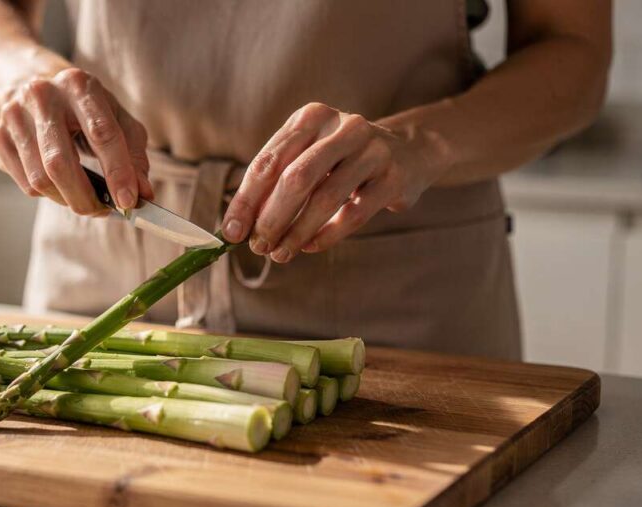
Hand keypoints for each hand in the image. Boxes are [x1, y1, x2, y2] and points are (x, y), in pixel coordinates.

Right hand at [0, 67, 152, 214]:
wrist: (36, 84)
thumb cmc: (85, 108)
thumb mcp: (117, 119)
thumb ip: (134, 155)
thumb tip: (142, 195)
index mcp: (78, 85)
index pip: (101, 133)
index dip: (117, 172)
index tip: (129, 202)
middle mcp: (41, 95)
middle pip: (60, 163)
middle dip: (85, 198)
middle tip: (103, 211)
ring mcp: (14, 116)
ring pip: (40, 179)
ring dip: (67, 199)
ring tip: (83, 197)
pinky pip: (25, 184)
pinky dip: (47, 194)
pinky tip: (59, 183)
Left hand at [221, 103, 447, 261]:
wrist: (410, 152)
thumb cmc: (343, 160)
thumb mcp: (309, 157)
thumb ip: (276, 184)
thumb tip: (239, 225)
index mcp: (311, 117)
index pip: (269, 162)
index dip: (246, 200)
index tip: (231, 232)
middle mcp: (342, 126)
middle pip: (295, 178)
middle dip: (271, 218)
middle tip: (258, 246)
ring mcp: (372, 149)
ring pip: (324, 198)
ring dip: (296, 232)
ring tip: (280, 253)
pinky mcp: (394, 177)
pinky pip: (354, 214)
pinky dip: (327, 235)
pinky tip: (309, 246)